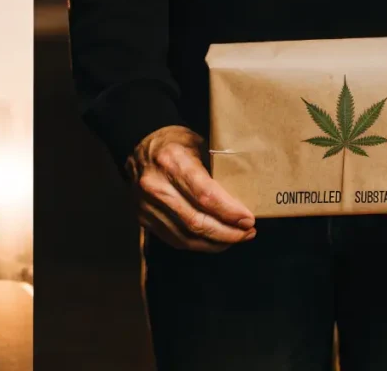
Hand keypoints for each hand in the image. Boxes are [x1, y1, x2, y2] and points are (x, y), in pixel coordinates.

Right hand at [127, 125, 256, 251]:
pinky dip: (198, 244)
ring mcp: (146, 205)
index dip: (229, 212)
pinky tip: (214, 240)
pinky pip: (174, 239)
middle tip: (247, 233)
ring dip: (214, 243)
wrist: (138, 147)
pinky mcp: (143, 217)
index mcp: (171, 162)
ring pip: (186, 236)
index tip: (248, 219)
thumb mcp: (199, 144)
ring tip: (235, 238)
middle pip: (196, 222)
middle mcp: (155, 186)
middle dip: (227, 233)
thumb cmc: (174, 143)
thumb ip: (216, 170)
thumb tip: (243, 198)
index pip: (205, 196)